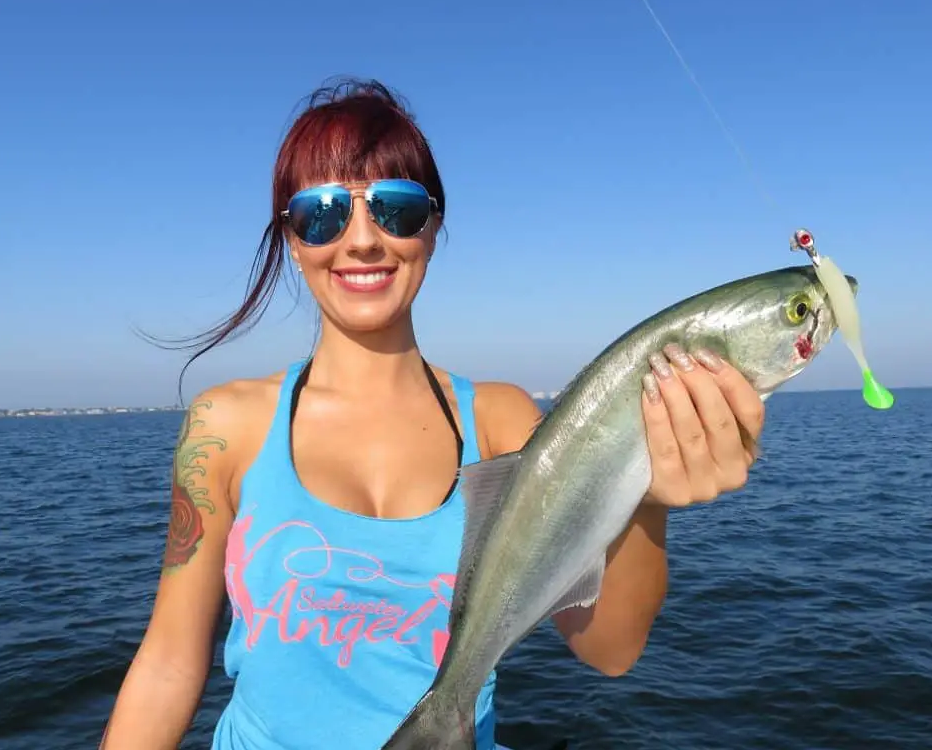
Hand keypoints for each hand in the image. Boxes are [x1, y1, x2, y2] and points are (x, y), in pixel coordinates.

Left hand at [640, 343, 763, 506]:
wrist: (643, 487)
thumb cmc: (675, 441)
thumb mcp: (701, 422)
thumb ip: (710, 398)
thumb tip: (700, 355)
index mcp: (748, 450)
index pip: (751, 412)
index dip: (730, 380)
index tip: (704, 353)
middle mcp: (733, 473)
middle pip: (720, 419)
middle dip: (697, 381)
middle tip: (675, 354)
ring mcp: (705, 487)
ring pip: (692, 431)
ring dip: (675, 392)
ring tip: (659, 367)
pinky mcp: (675, 492)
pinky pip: (665, 446)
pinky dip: (657, 414)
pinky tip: (648, 391)